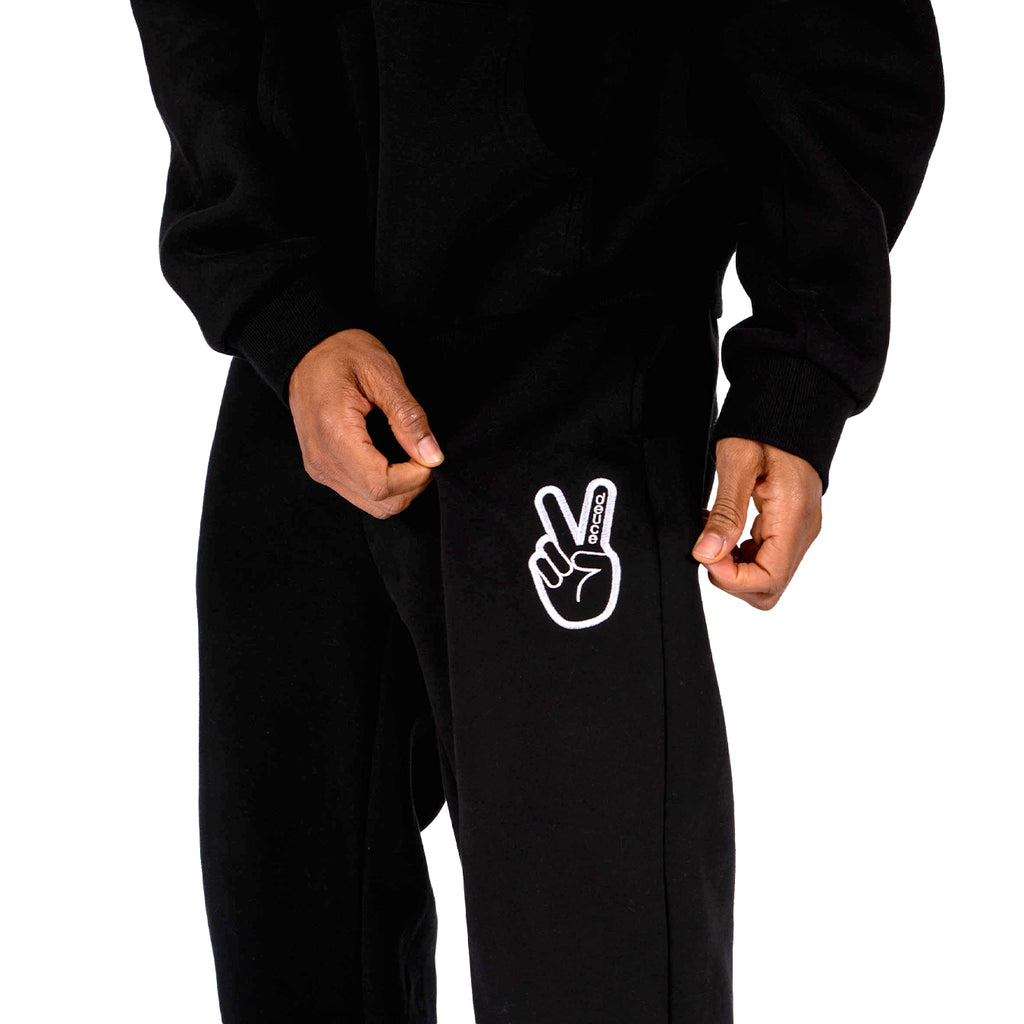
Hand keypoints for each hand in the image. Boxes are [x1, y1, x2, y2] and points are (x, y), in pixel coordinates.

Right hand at [288, 328, 443, 518]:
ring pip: (372, 505)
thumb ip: (408, 417)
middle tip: (423, 455)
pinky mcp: (322, 470)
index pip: (380, 484)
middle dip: (412, 486)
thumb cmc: (342, 353)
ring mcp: (319, 468)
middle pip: (379, 503)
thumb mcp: (382, 372)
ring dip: (399, 489)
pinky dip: (384, 485)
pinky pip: (360, 494)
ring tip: (408, 457)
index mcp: (334, 432)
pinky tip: (391, 459)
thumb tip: (432, 456)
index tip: (428, 456)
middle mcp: (322, 458)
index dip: (414, 478)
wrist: (305, 352)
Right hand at [528, 478, 620, 628]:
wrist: (583, 617)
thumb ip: (594, 556)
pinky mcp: (543, 572)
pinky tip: (559, 583)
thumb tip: (573, 555)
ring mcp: (556, 560)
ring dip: (557, 559)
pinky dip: (549, 572)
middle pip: (560, 524)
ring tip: (568, 573)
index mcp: (592, 546)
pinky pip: (538, 560)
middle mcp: (572, 549)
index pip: (593, 522)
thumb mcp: (605, 570)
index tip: (602, 483)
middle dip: (552, 509)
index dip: (597, 504)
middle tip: (547, 492)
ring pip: (545, 544)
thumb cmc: (598, 594)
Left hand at [691, 437, 822, 609]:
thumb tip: (707, 553)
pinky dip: (741, 553)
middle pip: (769, 588)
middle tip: (708, 544)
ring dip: (735, 566)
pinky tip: (723, 528)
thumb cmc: (766, 425)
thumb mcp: (737, 461)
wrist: (790, 404)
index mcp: (794, 517)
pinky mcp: (792, 525)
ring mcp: (801, 530)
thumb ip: (726, 511)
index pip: (769, 580)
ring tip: (713, 531)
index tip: (705, 552)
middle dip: (732, 578)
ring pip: (767, 577)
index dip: (731, 579)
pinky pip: (767, 557)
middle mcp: (804, 530)